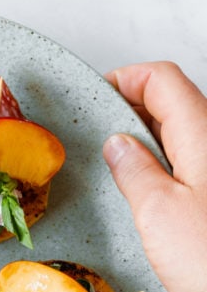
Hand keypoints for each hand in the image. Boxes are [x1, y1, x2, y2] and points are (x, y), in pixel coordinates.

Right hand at [103, 61, 206, 291]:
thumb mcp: (158, 213)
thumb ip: (134, 171)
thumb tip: (117, 145)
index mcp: (202, 134)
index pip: (161, 78)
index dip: (124, 79)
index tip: (95, 99)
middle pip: (174, 100)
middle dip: (132, 108)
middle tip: (99, 134)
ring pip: (183, 133)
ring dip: (148, 141)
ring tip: (118, 167)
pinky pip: (192, 163)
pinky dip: (165, 166)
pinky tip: (147, 194)